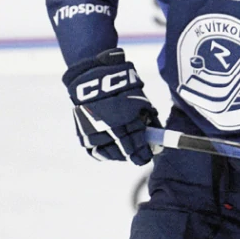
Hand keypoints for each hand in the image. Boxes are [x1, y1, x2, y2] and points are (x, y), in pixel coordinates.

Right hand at [63, 48, 159, 164]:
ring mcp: (95, 130)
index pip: (139, 141)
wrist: (91, 78)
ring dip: (120, 156)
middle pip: (125, 149)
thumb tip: (157, 135)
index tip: (148, 156)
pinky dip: (105, 154)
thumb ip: (148, 118)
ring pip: (110, 153)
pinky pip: (94, 151)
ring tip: (126, 156)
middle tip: (140, 160)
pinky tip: (112, 154)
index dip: (144, 152)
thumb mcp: (139, 99)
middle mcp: (110, 125)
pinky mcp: (82, 132)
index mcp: (126, 116)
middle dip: (134, 156)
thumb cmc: (120, 88)